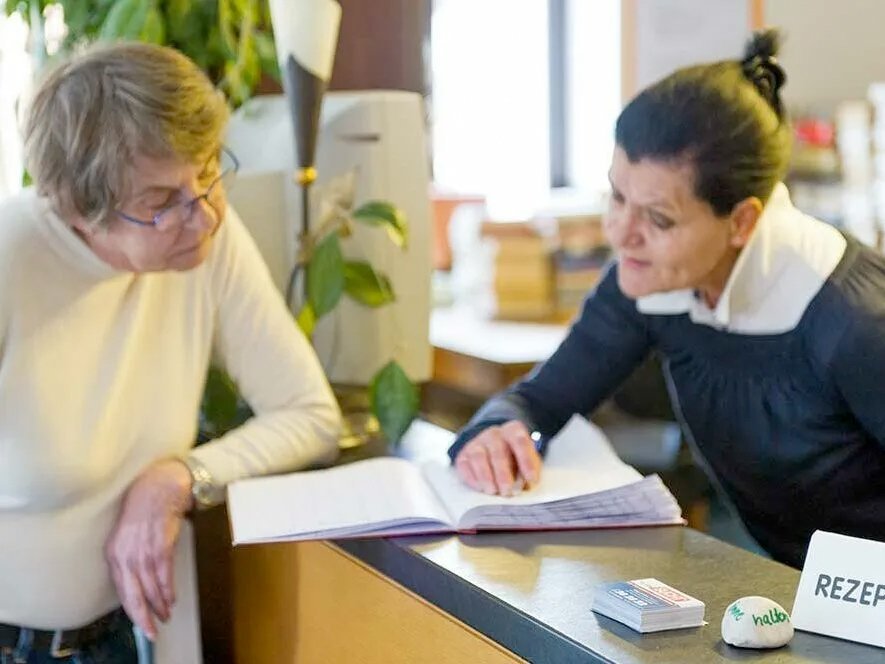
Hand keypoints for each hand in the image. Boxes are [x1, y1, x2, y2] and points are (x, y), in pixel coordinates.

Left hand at [105, 459, 192, 640]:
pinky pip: (164, 574)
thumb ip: (130, 554)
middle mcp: (125, 554)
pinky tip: (172, 598)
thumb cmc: (145, 505)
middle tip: (151, 631)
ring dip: (160, 604)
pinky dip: (168, 589)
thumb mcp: (129, 533)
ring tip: (166, 615)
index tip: (140, 622)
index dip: (131, 609)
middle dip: (143, 616)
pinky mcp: (161, 544)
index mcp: (114, 552)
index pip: (121, 589)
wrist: (160, 483)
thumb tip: (139, 577)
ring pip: (150, 587)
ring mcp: (143, 550)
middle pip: (133, 594)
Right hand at [454, 421, 541, 495]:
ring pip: (479, 456)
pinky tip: (480, 488)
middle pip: (498, 451)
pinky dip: (472, 478)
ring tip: (492, 491)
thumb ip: (528, 472)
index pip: (520, 441)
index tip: (531, 480)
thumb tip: (526, 486)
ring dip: (486, 476)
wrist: (492, 451)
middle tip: (507, 490)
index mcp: (513, 431)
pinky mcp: (463, 455)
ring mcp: (477, 443)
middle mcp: (494, 434)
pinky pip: (464, 465)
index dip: (526, 461)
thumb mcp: (528, 461)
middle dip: (503, 473)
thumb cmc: (514, 459)